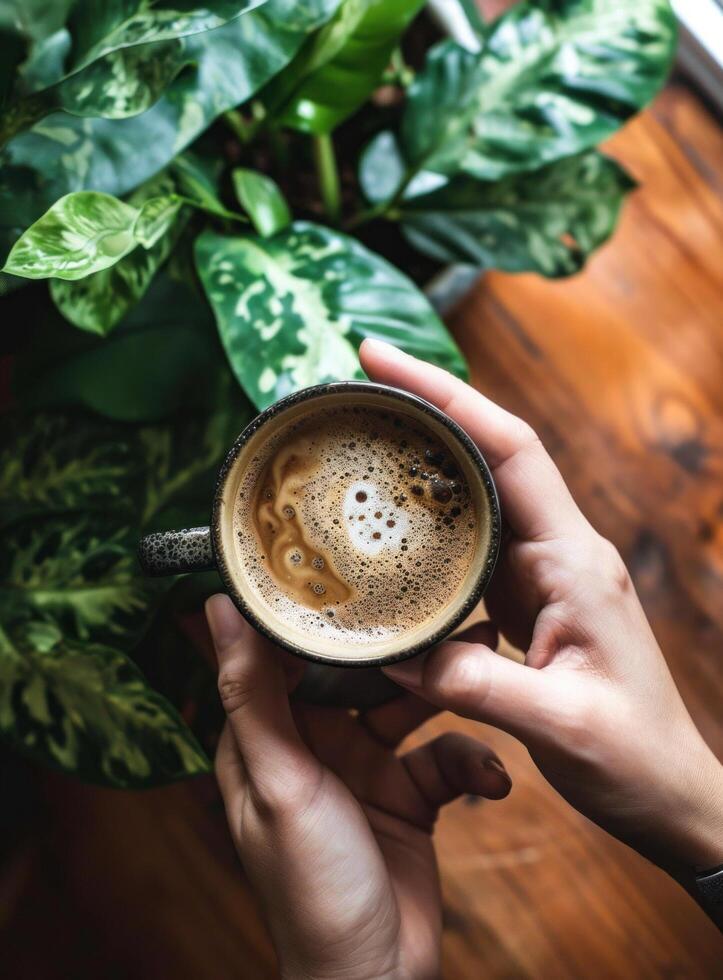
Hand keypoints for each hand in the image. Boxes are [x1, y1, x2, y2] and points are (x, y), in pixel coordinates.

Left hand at [206, 594, 510, 979]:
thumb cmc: (312, 890)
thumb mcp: (280, 782)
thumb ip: (253, 694)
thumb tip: (219, 607)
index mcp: (267, 738)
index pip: (281, 653)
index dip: (312, 610)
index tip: (347, 562)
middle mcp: (312, 746)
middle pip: (356, 672)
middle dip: (400, 645)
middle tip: (443, 604)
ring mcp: (363, 770)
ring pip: (407, 706)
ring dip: (445, 692)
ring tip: (488, 656)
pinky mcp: (408, 796)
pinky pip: (442, 757)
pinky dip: (469, 763)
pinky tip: (491, 780)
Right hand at [361, 338, 722, 877]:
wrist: (668, 791)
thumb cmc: (632, 756)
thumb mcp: (556, 724)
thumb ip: (471, 685)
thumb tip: (391, 655)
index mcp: (574, 561)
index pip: (511, 451)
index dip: (449, 397)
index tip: (384, 360)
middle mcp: (559, 552)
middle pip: (489, 455)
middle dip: (427, 410)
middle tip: (357, 388)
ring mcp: (542, 574)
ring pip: (477, 498)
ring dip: (423, 466)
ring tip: (360, 444)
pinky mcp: (526, 601)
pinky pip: (471, 547)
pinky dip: (428, 528)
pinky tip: (390, 531)